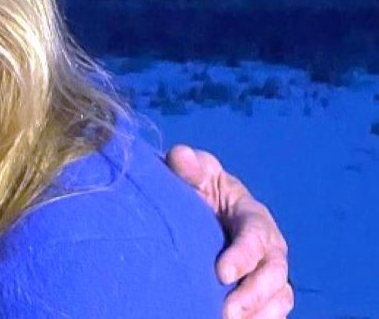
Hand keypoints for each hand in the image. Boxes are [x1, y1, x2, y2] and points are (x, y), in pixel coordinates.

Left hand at [167, 145, 293, 318]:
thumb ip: (188, 166)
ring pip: (278, 297)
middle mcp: (269, 246)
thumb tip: (180, 156)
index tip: (221, 273)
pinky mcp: (264, 291)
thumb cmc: (199, 187)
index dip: (243, 255)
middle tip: (226, 312)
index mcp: (253, 216)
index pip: (256, 236)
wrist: (202, 209)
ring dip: (258, 313)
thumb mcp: (195, 173)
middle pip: (274, 274)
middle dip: (253, 294)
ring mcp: (270, 271)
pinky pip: (272, 311)